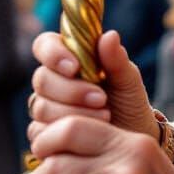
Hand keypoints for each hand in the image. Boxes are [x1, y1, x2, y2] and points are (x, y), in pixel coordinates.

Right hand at [29, 30, 157, 145]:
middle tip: (101, 98)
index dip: (53, 53)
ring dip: (74, 112)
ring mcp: (44, 108)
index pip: (45, 45)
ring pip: (41, 107)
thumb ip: (116, 60)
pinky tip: (89, 134)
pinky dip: (66, 133)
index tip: (74, 67)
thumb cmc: (128, 104)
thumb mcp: (128, 82)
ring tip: (105, 115)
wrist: (131, 138)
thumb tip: (109, 35)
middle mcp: (52, 82)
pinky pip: (42, 132)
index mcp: (68, 60)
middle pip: (42, 79)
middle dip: (71, 90)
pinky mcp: (43, 135)